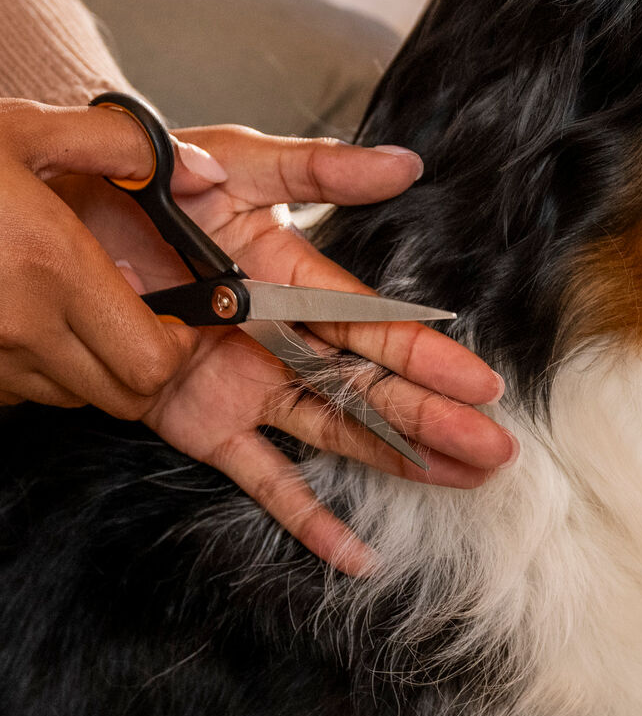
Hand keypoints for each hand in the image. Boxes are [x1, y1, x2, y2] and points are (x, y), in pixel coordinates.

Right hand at [0, 98, 201, 410]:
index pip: (151, 361)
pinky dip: (41, 366)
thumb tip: (202, 171)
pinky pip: (20, 391)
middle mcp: (18, 326)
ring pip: (73, 397)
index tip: (179, 310)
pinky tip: (30, 314)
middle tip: (142, 314)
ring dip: (93, 365)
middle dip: (147, 363)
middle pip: (123, 395)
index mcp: (51, 267)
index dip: (179, 342)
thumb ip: (126, 147)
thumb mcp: (29, 131)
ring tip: (77, 306)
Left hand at [3, 99, 513, 573]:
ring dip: (402, 460)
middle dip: (435, 420)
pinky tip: (354, 552)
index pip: (376, 326)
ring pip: (339, 432)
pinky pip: (261, 478)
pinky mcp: (206, 426)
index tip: (481, 384)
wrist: (71, 220)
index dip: (429, 356)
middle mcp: (288, 341)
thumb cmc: (160, 185)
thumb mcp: (242, 166)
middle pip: (372, 387)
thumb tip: (404, 164)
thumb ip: (319, 172)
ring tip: (464, 479)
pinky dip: (306, 518)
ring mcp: (252, 388)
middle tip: (495, 449)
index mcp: (301, 281)